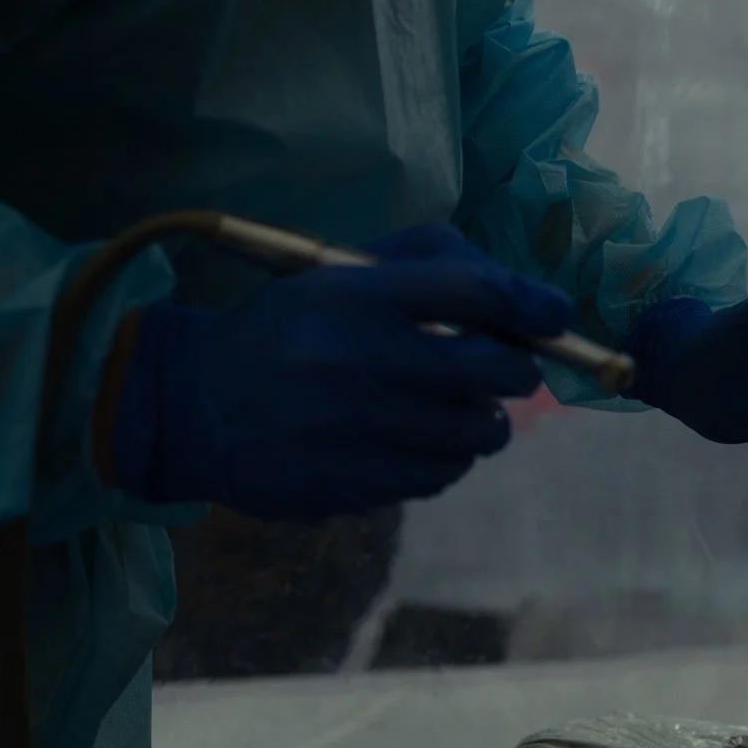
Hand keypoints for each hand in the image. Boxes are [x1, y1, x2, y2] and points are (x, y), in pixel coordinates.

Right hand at [111, 224, 556, 517]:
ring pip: (476, 432)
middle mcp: (361, 361)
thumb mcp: (339, 272)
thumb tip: (516, 295)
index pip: (472, 291)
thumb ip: (426, 263)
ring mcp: (355, 429)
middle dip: (515, 368)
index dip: (530, 303)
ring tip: (459, 408)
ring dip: (482, 420)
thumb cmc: (287, 328)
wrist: (193, 403)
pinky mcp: (349, 483)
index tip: (555, 314)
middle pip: (494, 368)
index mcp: (356, 295)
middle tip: (502, 367)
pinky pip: (438, 475)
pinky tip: (417, 442)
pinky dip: (443, 459)